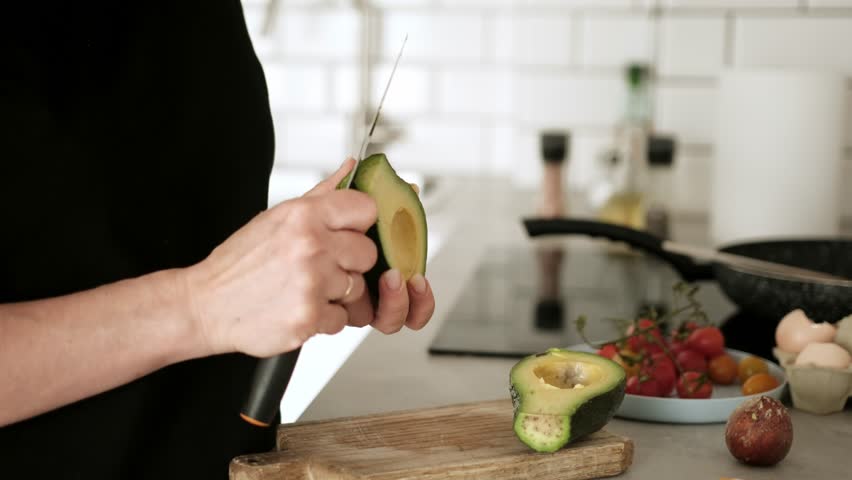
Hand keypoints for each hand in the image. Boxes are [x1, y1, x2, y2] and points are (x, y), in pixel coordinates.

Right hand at [183, 159, 434, 357]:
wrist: (206, 305)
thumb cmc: (240, 263)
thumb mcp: (277, 217)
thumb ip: (322, 194)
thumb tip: (351, 167)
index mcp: (304, 215)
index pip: (366, 209)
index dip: (358, 225)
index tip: (344, 233)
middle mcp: (310, 246)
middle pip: (368, 253)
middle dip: (348, 263)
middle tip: (318, 266)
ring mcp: (311, 284)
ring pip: (357, 288)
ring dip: (336, 293)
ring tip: (304, 288)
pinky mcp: (309, 318)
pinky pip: (343, 319)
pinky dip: (324, 319)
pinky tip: (299, 307)